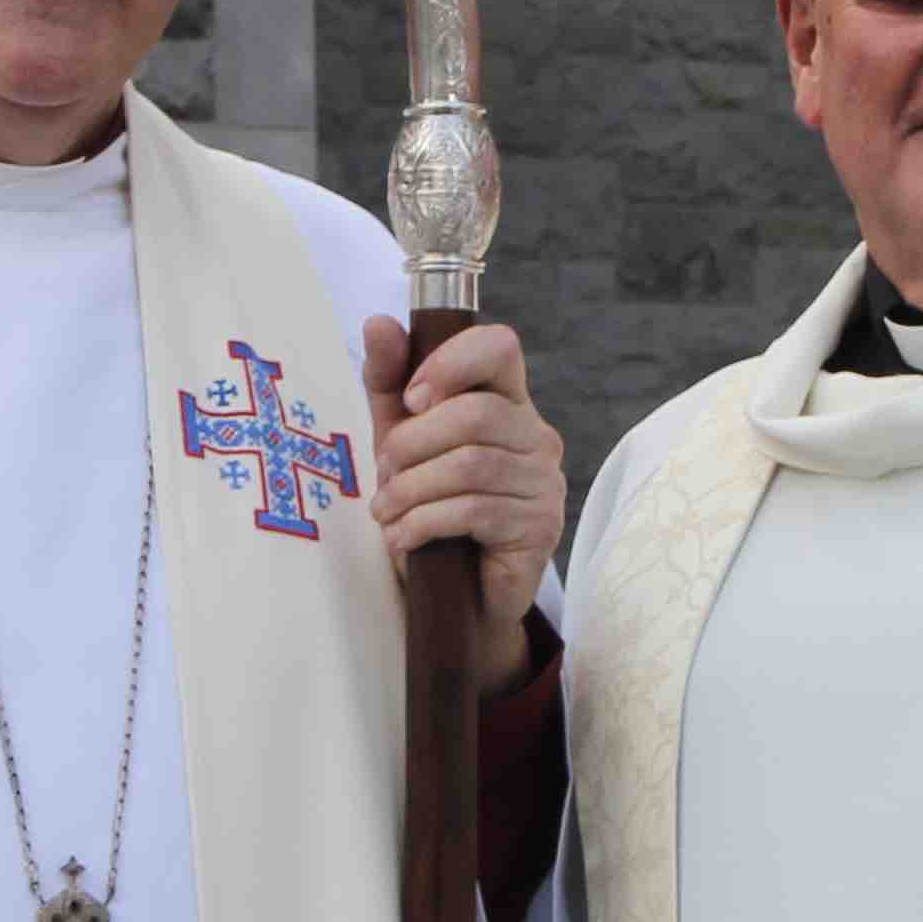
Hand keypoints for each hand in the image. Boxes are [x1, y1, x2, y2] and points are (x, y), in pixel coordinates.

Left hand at [361, 316, 566, 695]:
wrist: (455, 598)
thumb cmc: (431, 508)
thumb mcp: (400, 442)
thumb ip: (390, 384)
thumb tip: (378, 323)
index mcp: (507, 401)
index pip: (500, 347)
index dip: (451, 363)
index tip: (411, 399)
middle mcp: (536, 435)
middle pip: (475, 413)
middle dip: (412, 444)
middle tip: (384, 476)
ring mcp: (544, 482)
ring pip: (470, 465)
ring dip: (411, 490)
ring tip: (386, 514)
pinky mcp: (540, 528)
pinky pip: (474, 510)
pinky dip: (424, 523)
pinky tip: (404, 539)